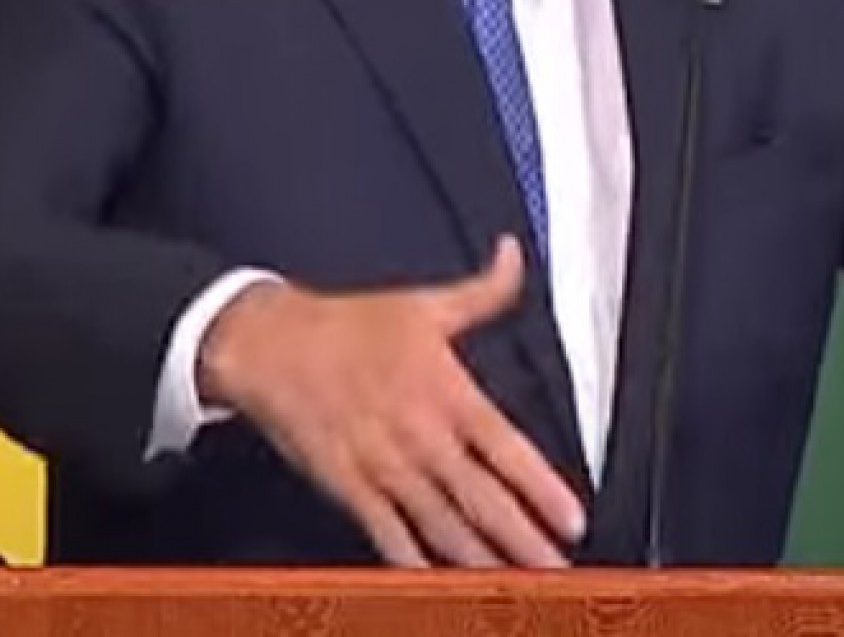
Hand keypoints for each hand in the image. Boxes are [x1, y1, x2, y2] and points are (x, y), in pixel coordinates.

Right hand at [197, 235, 583, 567]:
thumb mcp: (425, 302)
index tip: (573, 520)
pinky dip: (413, 565)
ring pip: (441, 527)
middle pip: (481, 501)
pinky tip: (438, 589)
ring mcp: (384, 468)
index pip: (506, 449)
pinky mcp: (349, 488)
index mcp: (447, 393)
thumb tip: (514, 254)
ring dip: (480, 562)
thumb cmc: (349, 325)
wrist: (270, 346)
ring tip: (515, 590)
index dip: (542, 487)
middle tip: (559, 573)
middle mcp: (421, 437)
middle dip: (523, 541)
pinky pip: (388, 536)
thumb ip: (484, 290)